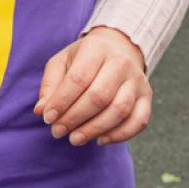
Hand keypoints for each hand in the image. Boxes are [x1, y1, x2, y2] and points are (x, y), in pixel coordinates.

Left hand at [35, 27, 151, 145]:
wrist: (119, 48)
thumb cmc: (85, 58)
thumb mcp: (62, 61)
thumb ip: (50, 85)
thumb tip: (41, 110)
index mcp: (97, 48)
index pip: (79, 78)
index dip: (61, 101)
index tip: (47, 118)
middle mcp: (121, 62)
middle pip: (99, 96)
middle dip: (75, 118)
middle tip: (58, 132)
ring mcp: (137, 80)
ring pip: (120, 110)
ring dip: (95, 129)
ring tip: (75, 139)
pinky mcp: (147, 96)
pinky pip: (139, 120)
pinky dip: (120, 135)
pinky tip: (100, 140)